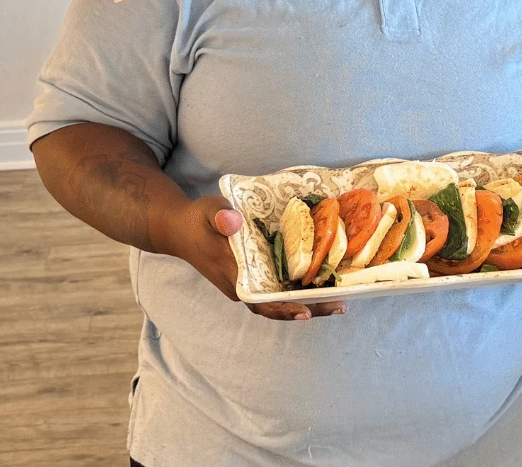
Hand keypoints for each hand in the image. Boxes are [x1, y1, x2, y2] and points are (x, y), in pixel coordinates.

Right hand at [161, 195, 346, 322]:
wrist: (180, 230)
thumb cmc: (197, 219)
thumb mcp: (208, 210)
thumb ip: (220, 216)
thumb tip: (234, 222)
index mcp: (232, 273)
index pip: (260, 300)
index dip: (283, 308)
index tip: (306, 310)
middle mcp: (240, 286)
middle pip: (276, 307)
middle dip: (307, 308)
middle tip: (340, 306)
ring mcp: (245, 284)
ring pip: (278, 302)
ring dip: (306, 302)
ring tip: (338, 300)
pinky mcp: (250, 277)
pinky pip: (275, 290)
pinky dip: (296, 291)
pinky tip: (319, 284)